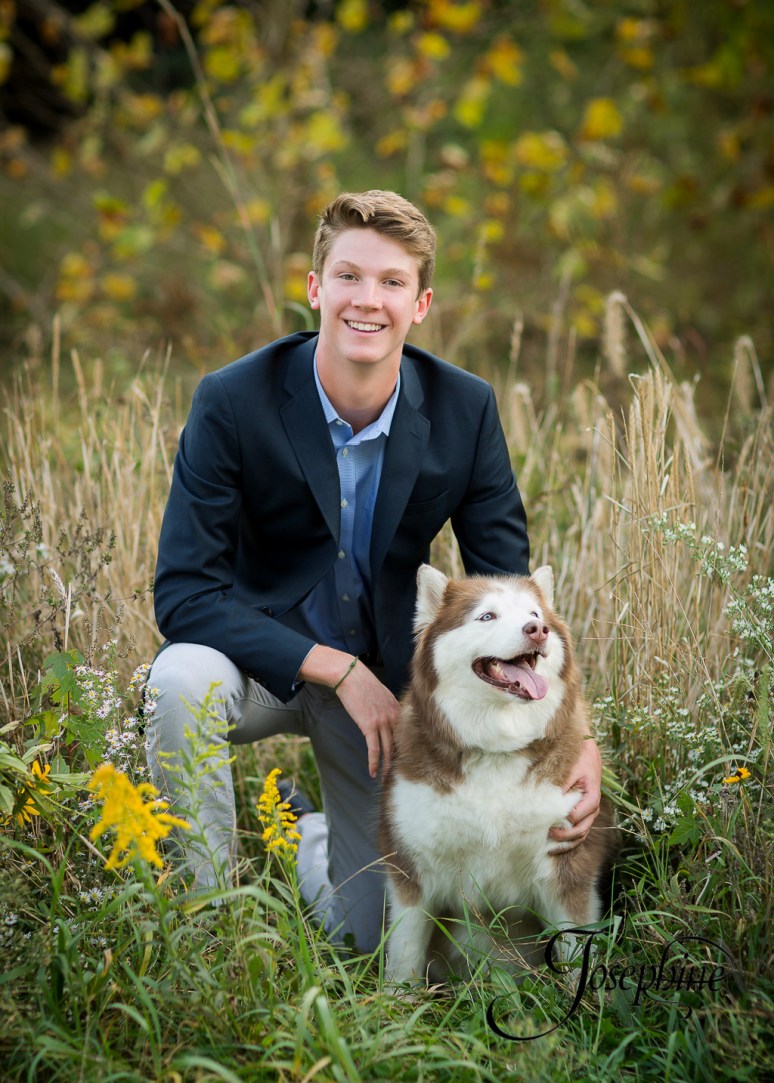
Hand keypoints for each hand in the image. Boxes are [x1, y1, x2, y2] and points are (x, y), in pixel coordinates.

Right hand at [298, 645, 399, 778]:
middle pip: (399, 744)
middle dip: (399, 760)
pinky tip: (373, 772)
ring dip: (387, 766)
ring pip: (388, 749)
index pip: (405, 733)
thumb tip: (386, 717)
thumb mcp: (381, 694)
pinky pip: (373, 749)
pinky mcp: (369, 725)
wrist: (350, 676)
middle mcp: (394, 716)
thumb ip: (387, 707)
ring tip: (386, 778)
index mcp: (397, 708)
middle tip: (400, 774)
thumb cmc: (362, 683)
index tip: (405, 758)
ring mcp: (383, 721)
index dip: (405, 747)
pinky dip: (374, 762)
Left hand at [548, 736, 601, 851]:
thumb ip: (561, 786)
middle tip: (546, 837)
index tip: (545, 824)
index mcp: (592, 796)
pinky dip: (570, 839)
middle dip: (564, 838)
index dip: (561, 822)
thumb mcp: (570, 769)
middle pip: (581, 829)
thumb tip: (548, 803)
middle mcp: (594, 806)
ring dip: (568, 843)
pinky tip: (556, 845)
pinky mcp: (585, 811)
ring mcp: (590, 810)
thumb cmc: (577, 757)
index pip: (576, 816)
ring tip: (550, 849)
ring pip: (582, 833)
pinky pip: (580, 829)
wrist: (587, 750)